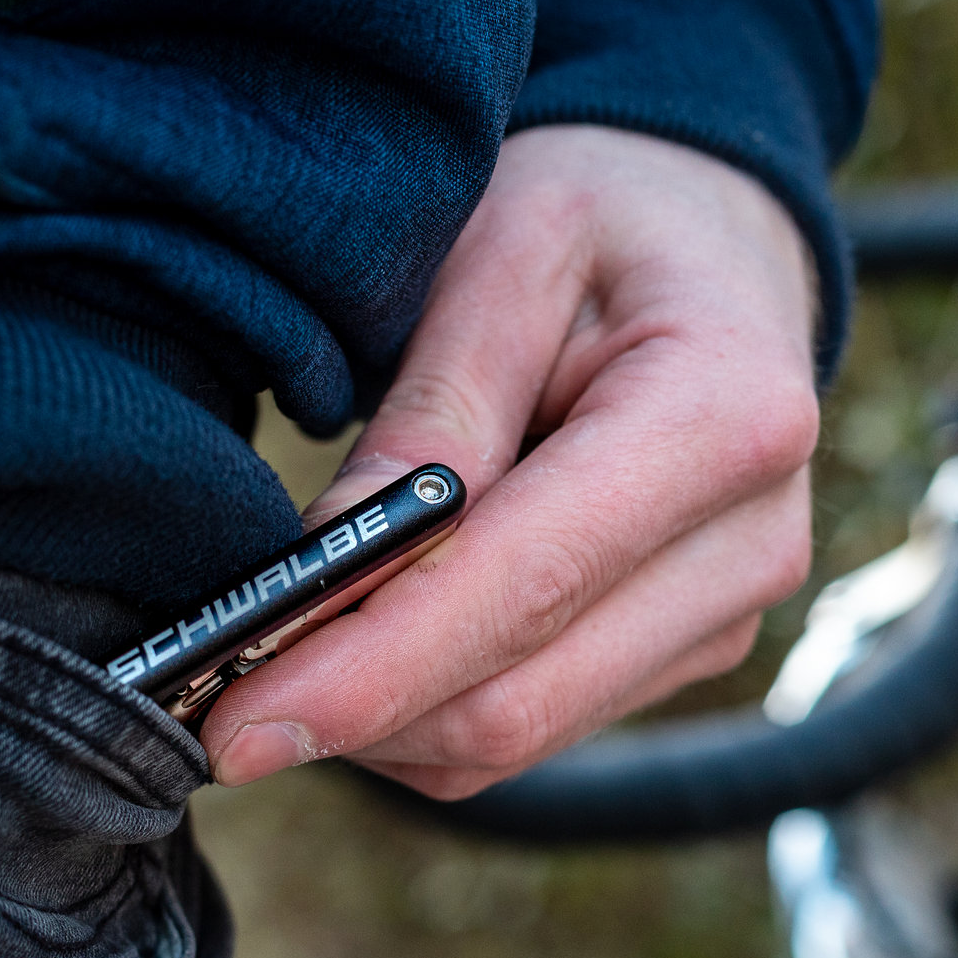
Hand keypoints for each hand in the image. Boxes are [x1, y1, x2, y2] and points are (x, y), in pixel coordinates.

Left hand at [200, 124, 820, 797]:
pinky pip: (534, 729)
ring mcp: (728, 616)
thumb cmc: (604, 219)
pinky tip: (367, 642)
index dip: (368, 669)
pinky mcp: (689, 655)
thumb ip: (428, 412)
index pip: (523, 587)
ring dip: (380, 722)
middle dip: (351, 712)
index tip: (231, 718)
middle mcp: (748, 544)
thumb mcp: (504, 251)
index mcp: (724, 419)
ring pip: (517, 737)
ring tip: (282, 649)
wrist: (719, 242)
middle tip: (210, 696)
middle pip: (518, 699)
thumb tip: (323, 565)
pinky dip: (427, 712)